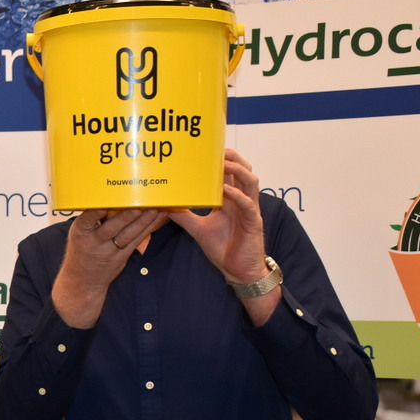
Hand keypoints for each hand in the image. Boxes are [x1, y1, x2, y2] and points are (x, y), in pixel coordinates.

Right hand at [52, 208, 167, 327]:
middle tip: (140, 203)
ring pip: (128, 235)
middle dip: (128, 215)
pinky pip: (136, 241)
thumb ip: (93, 218)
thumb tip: (112, 197)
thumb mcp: (80, 233)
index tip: (107, 202)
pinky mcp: (122, 257)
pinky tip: (157, 218)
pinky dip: (147, 228)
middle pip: (112, 228)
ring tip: (155, 208)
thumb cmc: (82, 249)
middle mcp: (94, 242)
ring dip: (143, 221)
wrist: (83, 279)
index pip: (87, 219)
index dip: (97, 211)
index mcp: (80, 232)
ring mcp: (109, 251)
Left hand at [168, 149, 267, 283]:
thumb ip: (184, 217)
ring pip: (250, 182)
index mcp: (230, 200)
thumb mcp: (198, 229)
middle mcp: (241, 201)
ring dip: (238, 171)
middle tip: (218, 150)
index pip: (229, 174)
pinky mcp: (253, 222)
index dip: (223, 160)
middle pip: (243, 171)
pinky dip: (237, 196)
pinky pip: (248, 205)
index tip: (209, 149)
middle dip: (233, 158)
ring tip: (224, 163)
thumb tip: (165, 206)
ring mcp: (249, 210)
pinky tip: (225, 190)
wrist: (237, 271)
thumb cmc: (223, 248)